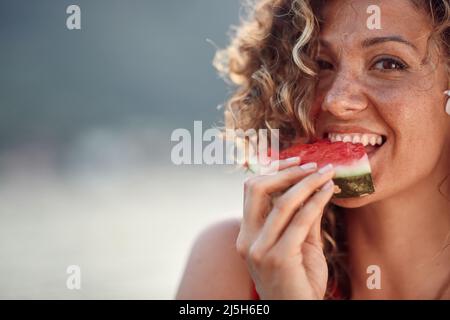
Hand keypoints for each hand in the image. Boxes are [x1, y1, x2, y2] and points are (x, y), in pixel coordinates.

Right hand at [236, 157, 334, 299]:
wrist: (298, 313)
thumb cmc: (299, 282)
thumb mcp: (298, 244)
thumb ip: (301, 217)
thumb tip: (312, 187)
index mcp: (246, 234)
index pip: (252, 191)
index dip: (274, 171)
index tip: (297, 161)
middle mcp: (247, 240)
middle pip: (256, 189)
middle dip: (286, 172)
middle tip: (312, 165)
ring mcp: (259, 250)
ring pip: (281, 202)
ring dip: (307, 183)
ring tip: (326, 174)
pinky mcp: (278, 258)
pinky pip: (300, 221)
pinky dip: (316, 201)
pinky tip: (328, 191)